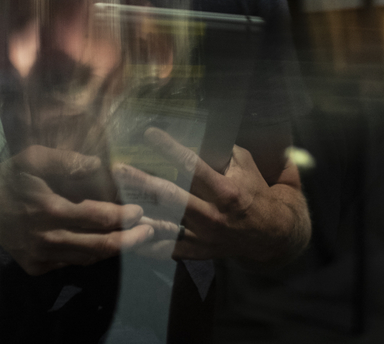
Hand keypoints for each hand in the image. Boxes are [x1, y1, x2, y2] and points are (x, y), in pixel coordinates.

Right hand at [0, 145, 159, 275]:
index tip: (139, 211)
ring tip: (132, 239)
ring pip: (88, 259)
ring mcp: (41, 256)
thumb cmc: (11, 176)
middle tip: (149, 232)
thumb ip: (67, 160)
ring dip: (112, 250)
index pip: (99, 218)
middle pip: (100, 246)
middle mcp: (48, 238)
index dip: (124, 217)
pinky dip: (88, 255)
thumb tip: (100, 165)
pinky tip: (100, 244)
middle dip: (130, 240)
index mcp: (50, 210)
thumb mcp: (34, 158)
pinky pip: (70, 263)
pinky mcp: (36, 267)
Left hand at [113, 127, 293, 262]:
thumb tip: (192, 131)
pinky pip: (166, 250)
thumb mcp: (244, 165)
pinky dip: (146, 243)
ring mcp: (204, 238)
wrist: (270, 235)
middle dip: (143, 182)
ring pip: (164, 226)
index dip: (170, 148)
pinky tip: (125, 232)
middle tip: (118, 169)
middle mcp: (213, 216)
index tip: (149, 133)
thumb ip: (219, 150)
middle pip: (172, 197)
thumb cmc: (253, 191)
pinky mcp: (197, 253)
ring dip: (138, 213)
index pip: (193, 166)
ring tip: (112, 201)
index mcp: (227, 192)